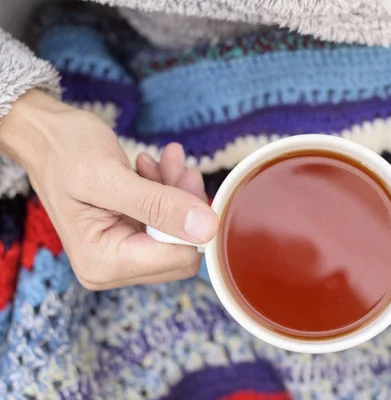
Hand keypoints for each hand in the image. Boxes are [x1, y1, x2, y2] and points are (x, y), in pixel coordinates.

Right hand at [0, 90, 217, 289]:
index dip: (192, 222)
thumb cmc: (64, 150)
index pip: (179, 260)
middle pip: (181, 249)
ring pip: (177, 233)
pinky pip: (164, 222)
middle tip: (179, 167)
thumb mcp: (110, 175)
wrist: (44, 137)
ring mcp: (120, 255)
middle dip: (185, 205)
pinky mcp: (127, 238)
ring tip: (166, 160)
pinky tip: (152, 167)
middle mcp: (111, 268)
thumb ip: (159, 204)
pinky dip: (166, 192)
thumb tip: (207, 228)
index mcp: (104, 262)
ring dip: (177, 192)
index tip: (187, 179)